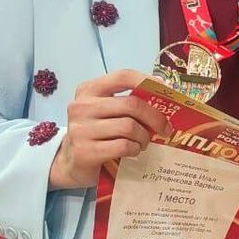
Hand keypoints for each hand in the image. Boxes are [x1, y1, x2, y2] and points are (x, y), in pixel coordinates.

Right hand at [49, 69, 169, 188]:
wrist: (71, 162)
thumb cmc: (97, 133)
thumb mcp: (107, 111)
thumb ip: (128, 101)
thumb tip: (165, 95)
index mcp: (89, 90)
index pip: (123, 76)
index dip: (148, 81)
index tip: (166, 92)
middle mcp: (82, 106)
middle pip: (132, 104)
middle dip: (155, 117)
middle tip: (164, 129)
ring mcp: (81, 129)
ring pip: (129, 127)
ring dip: (144, 137)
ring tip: (143, 142)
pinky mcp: (85, 151)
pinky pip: (123, 146)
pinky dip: (134, 149)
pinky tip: (133, 151)